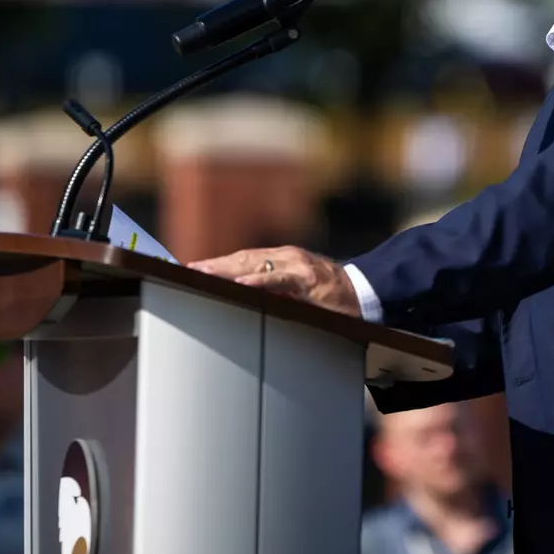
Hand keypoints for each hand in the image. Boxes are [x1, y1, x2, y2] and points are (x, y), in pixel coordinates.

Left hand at [188, 246, 360, 316]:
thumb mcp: (299, 288)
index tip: (191, 269)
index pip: (243, 259)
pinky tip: (239, 284)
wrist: (367, 292)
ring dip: (226, 270)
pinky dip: (257, 281)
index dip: (217, 264)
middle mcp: (286, 257)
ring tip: (201, 273)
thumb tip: (244, 296)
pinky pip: (278, 280)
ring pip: (255, 265)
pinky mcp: (307, 280)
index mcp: (283, 259)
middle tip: (185, 270)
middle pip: (242, 259)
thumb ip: (275, 288)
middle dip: (213, 265)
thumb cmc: (332, 295)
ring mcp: (296, 266)